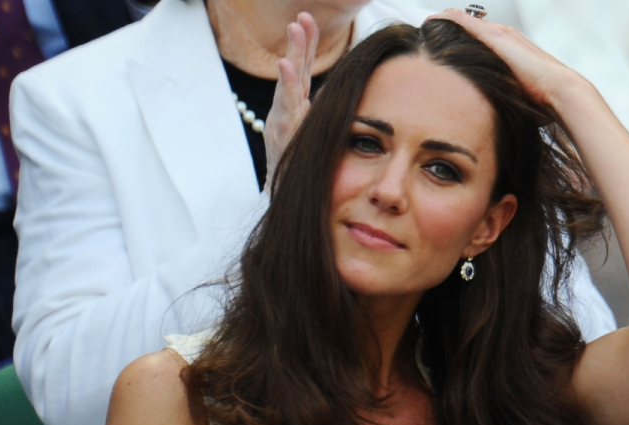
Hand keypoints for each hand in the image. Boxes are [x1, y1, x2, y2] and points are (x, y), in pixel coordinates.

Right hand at [264, 12, 317, 193]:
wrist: (287, 201)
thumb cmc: (302, 169)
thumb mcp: (318, 137)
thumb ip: (325, 115)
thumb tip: (345, 96)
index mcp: (298, 108)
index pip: (303, 71)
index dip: (306, 46)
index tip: (307, 20)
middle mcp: (288, 111)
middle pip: (296, 71)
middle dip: (298, 43)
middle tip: (302, 18)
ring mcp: (283, 122)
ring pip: (290, 83)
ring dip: (292, 54)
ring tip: (294, 29)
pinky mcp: (283, 136)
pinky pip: (286, 108)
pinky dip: (286, 85)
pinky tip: (286, 66)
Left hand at [428, 9, 588, 111]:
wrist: (559, 91)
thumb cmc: (544, 99)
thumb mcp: (519, 97)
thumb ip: (507, 99)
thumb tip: (496, 118)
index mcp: (510, 50)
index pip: (480, 38)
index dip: (462, 40)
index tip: (443, 47)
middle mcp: (505, 37)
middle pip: (471, 26)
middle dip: (450, 28)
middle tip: (429, 33)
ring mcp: (500, 35)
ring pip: (465, 21)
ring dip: (445, 21)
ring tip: (427, 24)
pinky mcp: (495, 36)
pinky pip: (463, 21)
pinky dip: (447, 19)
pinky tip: (431, 21)